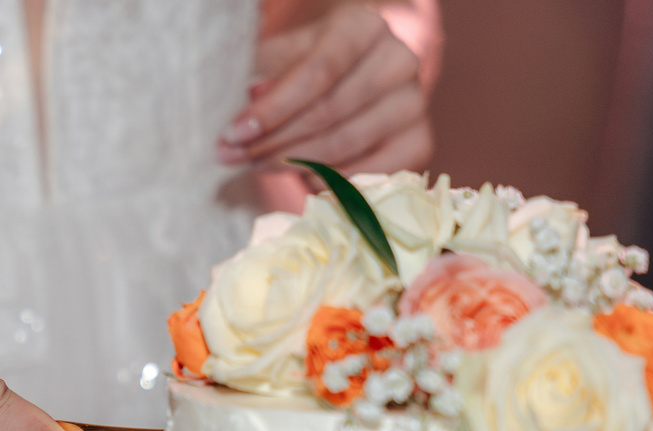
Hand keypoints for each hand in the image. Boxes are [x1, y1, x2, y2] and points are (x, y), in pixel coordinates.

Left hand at [217, 5, 431, 176]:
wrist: (351, 80)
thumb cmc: (306, 64)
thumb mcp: (279, 57)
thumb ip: (261, 73)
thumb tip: (247, 100)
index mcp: (363, 26)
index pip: (317, 71)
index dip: (273, 108)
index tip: (232, 134)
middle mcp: (399, 58)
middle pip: (328, 113)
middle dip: (272, 141)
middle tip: (233, 157)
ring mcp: (414, 102)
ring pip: (344, 147)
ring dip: (292, 164)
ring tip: (257, 165)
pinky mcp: (420, 142)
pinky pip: (367, 175)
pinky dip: (328, 182)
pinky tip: (301, 176)